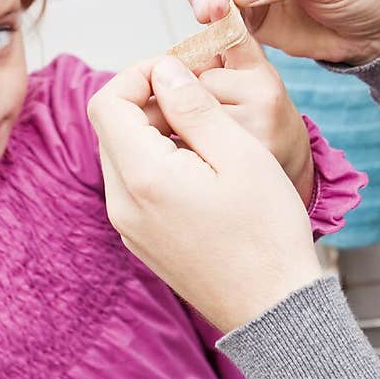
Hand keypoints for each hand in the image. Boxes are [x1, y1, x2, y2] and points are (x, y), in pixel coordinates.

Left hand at [88, 55, 321, 333]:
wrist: (273, 309)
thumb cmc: (267, 231)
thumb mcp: (240, 153)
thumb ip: (193, 106)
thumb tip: (163, 70)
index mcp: (142, 177)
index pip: (107, 103)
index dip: (137, 75)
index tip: (177, 72)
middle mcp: (122, 203)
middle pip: (111, 127)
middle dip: (148, 101)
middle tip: (200, 100)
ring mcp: (127, 226)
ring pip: (122, 155)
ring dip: (154, 131)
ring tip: (207, 134)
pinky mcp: (140, 240)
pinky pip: (134, 184)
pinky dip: (157, 161)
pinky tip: (201, 169)